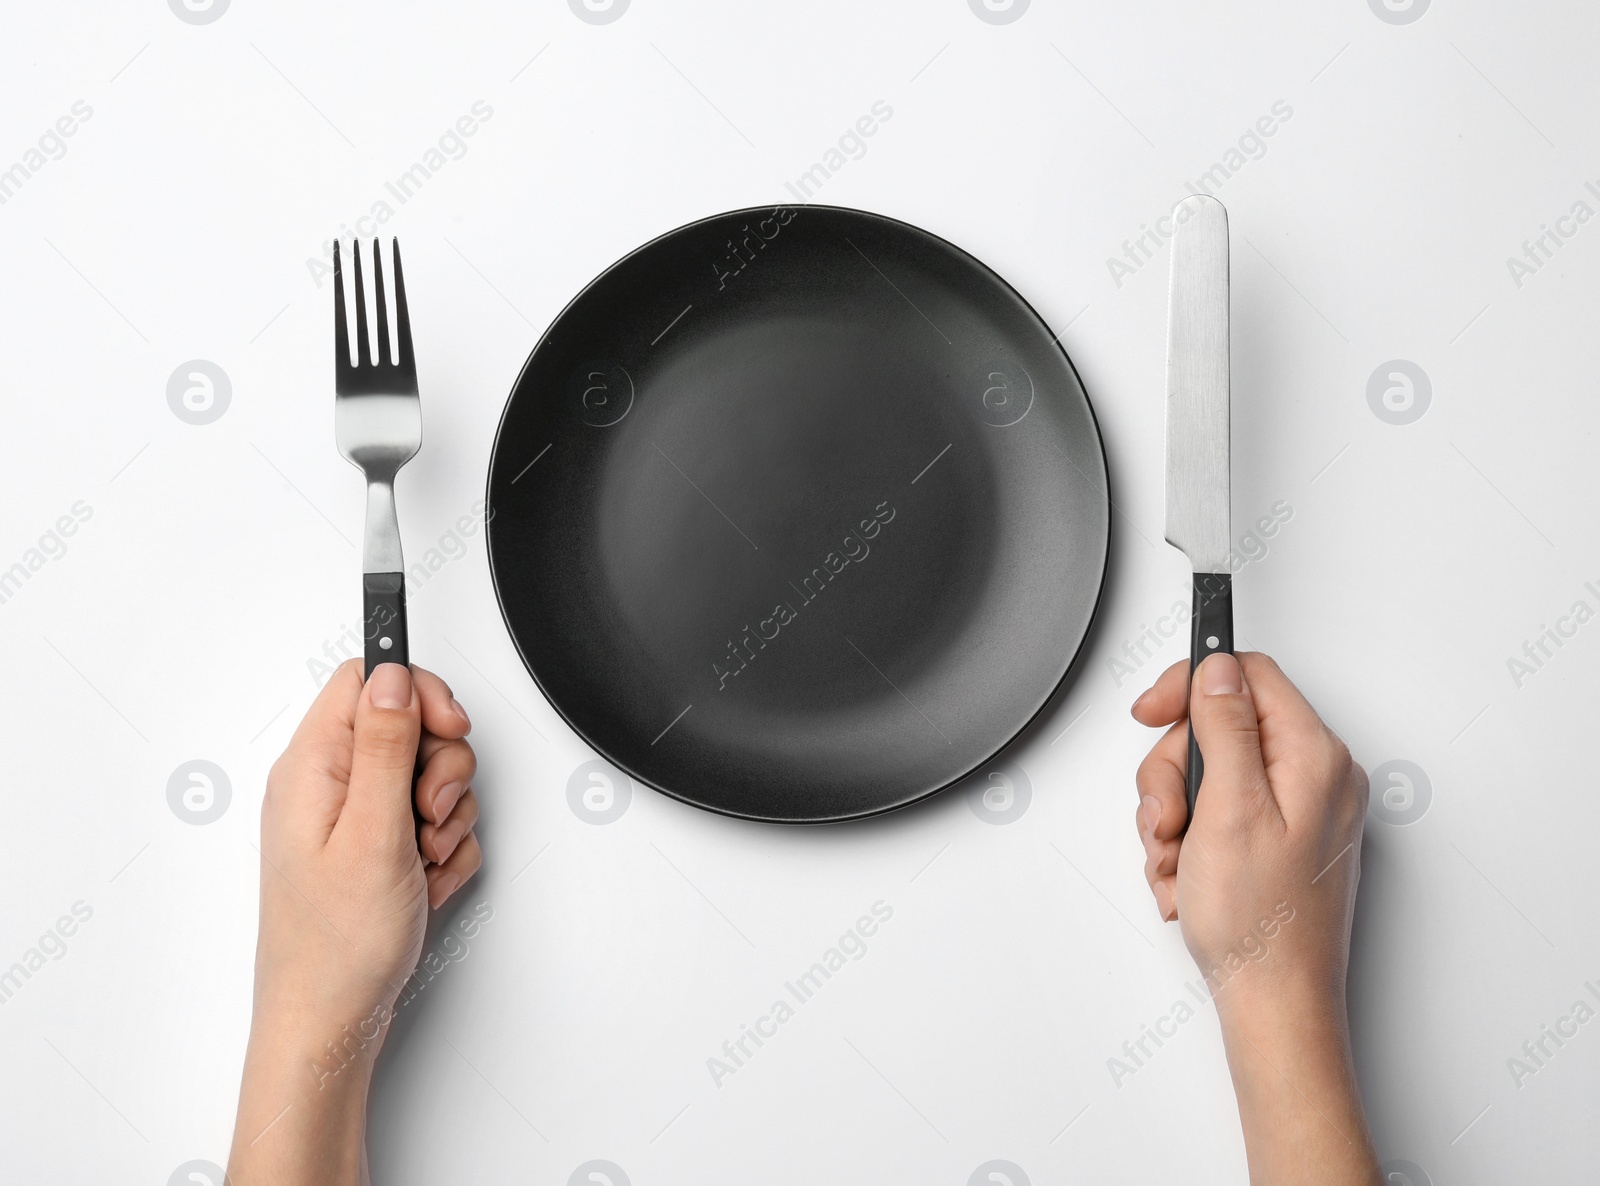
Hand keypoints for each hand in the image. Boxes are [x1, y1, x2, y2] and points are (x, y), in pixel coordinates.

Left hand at [229, 660, 481, 1185]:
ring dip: (447, 815)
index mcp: (312, 767)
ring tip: (423, 859)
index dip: (418, 692)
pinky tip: (424, 884)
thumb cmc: (335, 945)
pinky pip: (433, 823)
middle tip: (427, 815)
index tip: (449, 728)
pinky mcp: (376, 849)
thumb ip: (385, 745)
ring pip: (429, 776)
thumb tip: (391, 675)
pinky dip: (444, 852)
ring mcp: (352, 819)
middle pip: (411, 726)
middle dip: (442, 768)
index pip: (369, 678)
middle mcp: (327, 785)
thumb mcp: (372, 832)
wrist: (330, 1023)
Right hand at [1132, 651, 1380, 1183]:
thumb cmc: (1261, 924)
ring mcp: (1300, 810)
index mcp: (1315, 757)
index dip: (1191, 685)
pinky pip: (1217, 812)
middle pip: (1219, 727)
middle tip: (1168, 821)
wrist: (1275, 1002)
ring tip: (1176, 861)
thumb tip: (1219, 670)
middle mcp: (1316, 777)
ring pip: (1209, 773)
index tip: (1152, 712)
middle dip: (1174, 775)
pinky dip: (1189, 842)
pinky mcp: (1280, 839)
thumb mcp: (1229, 808)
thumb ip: (1225, 727)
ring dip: (1174, 817)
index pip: (1248, 675)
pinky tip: (1188, 877)